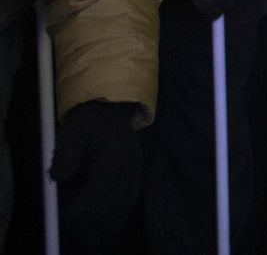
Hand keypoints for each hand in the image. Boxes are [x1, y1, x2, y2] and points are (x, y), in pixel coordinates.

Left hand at [50, 101, 140, 245]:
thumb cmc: (89, 123)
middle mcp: (131, 166)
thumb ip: (65, 156)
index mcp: (115, 155)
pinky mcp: (136, 177)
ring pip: (123, 205)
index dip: (83, 206)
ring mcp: (136, 172)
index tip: (64, 215)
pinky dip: (115, 215)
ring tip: (85, 228)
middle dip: (90, 218)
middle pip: (113, 201)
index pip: (101, 188)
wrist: (111, 111)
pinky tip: (101, 222)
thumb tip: (58, 180)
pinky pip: (128, 202)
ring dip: (104, 220)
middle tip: (69, 224)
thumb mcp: (72, 132)